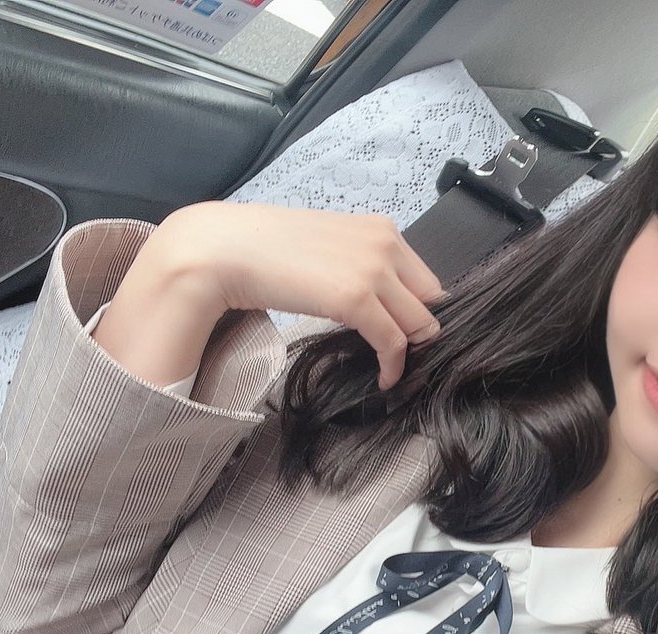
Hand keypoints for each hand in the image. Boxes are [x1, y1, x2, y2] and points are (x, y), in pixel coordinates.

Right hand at [163, 201, 444, 389]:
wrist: (225, 249)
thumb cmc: (268, 251)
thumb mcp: (330, 252)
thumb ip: (360, 268)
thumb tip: (381, 304)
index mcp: (381, 230)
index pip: (426, 281)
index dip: (419, 313)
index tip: (406, 338)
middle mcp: (385, 244)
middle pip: (431, 303)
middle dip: (420, 335)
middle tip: (403, 359)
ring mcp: (373, 269)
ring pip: (419, 325)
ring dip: (409, 354)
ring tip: (390, 371)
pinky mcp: (356, 297)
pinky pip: (393, 342)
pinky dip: (392, 367)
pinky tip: (382, 379)